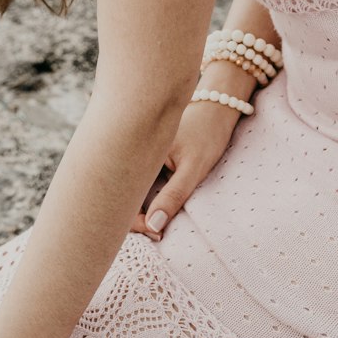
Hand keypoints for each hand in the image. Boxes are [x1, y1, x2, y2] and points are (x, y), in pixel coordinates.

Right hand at [132, 77, 247, 240]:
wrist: (217, 105)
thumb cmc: (208, 133)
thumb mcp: (195, 168)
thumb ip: (174, 196)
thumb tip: (153, 226)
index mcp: (136, 149)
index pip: (122, 195)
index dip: (135, 220)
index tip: (158, 233)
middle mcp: (129, 148)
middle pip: (120, 192)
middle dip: (133, 216)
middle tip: (157, 233)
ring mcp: (133, 150)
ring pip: (126, 187)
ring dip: (138, 207)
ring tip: (157, 222)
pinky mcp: (140, 152)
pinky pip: (134, 180)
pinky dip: (142, 196)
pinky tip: (156, 205)